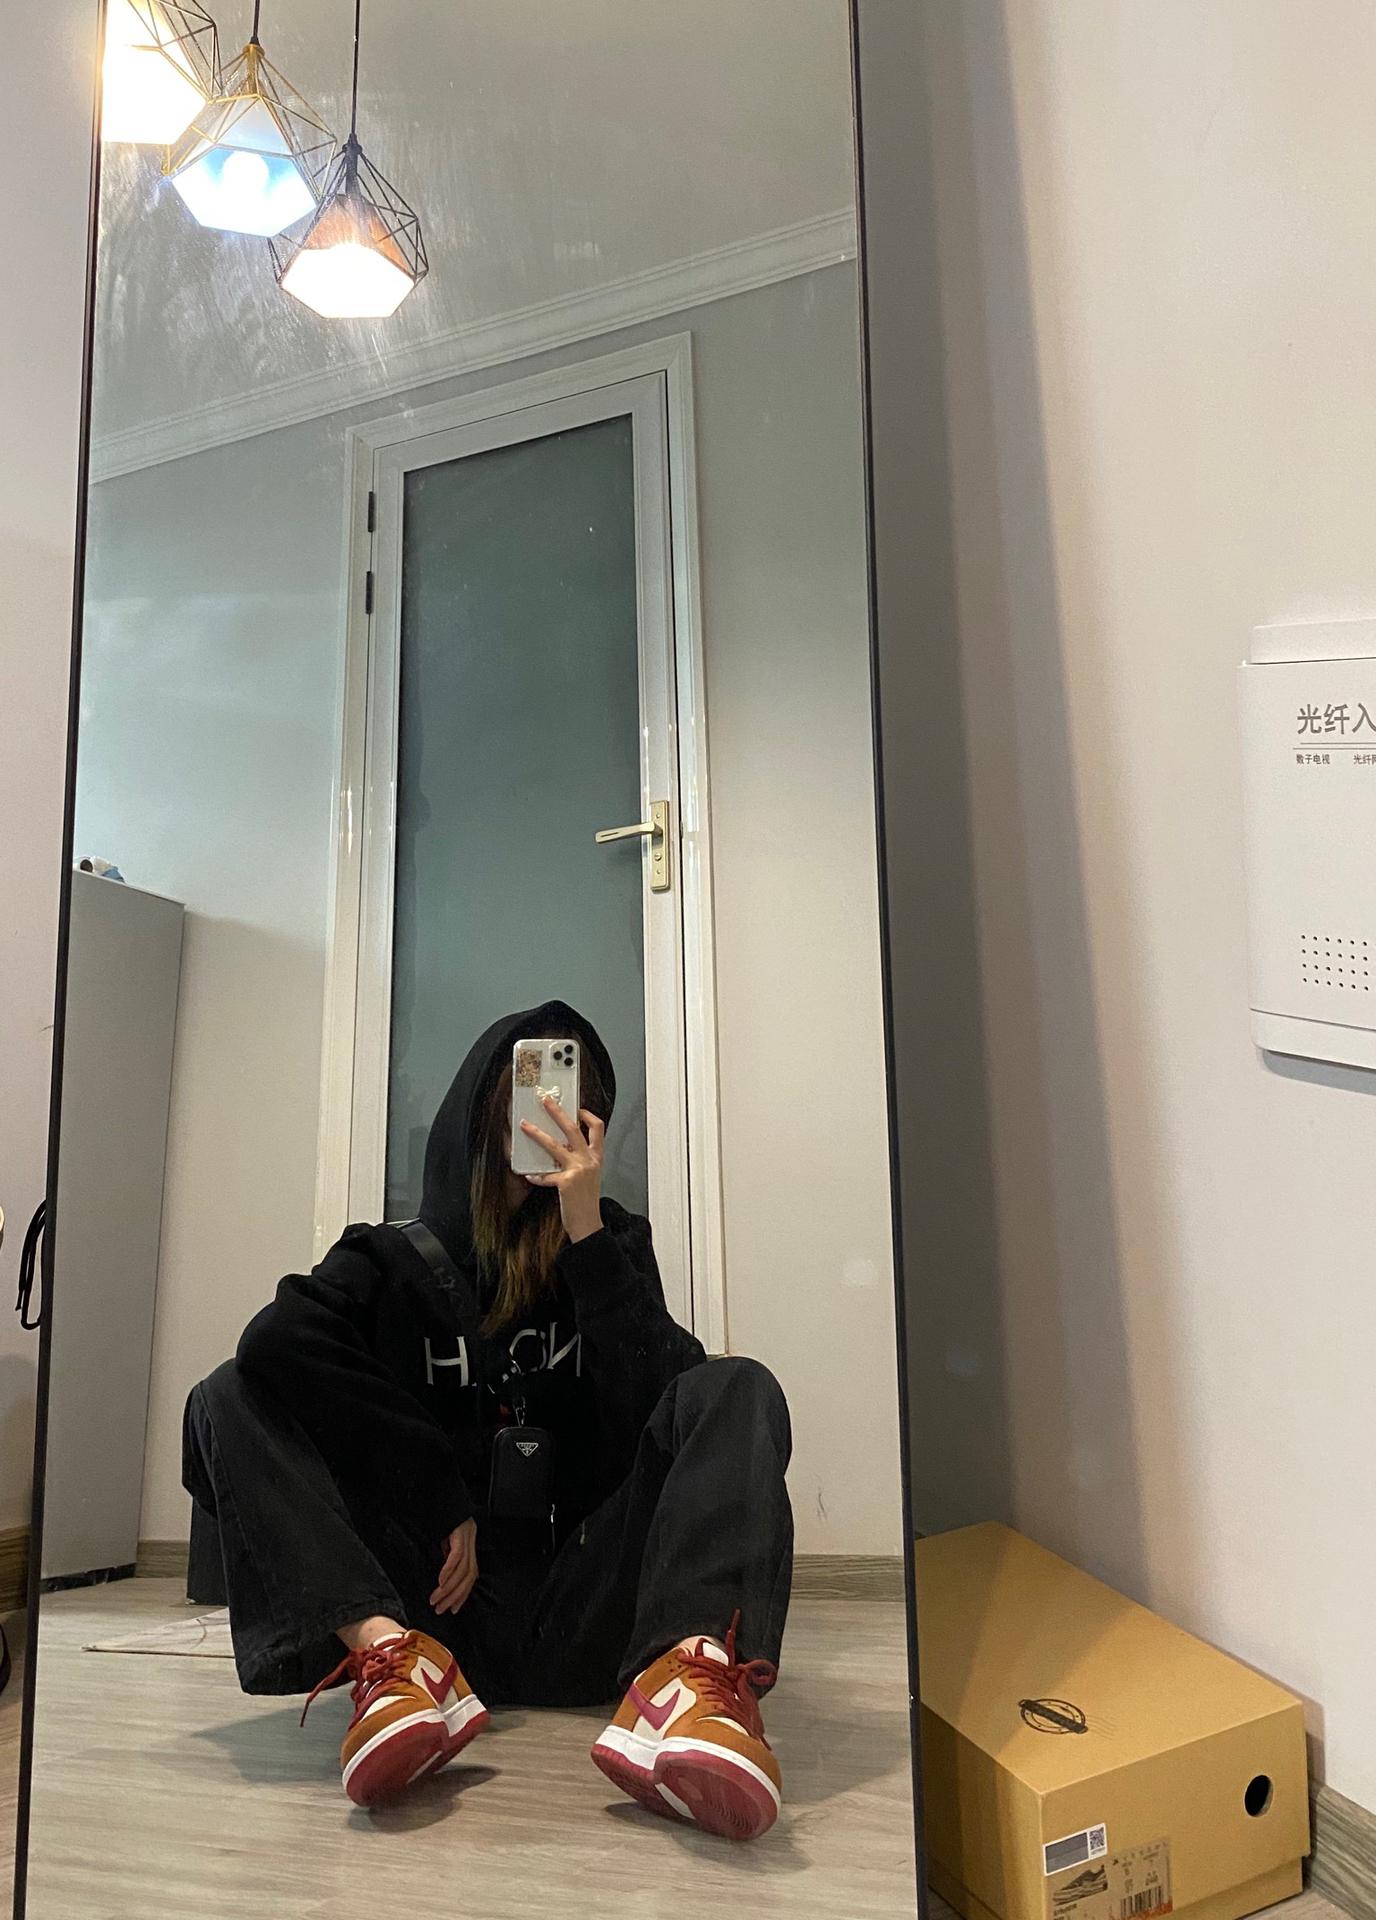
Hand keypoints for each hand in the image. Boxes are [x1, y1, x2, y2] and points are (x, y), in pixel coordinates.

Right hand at [431, 1518, 477, 1614]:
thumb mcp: (445, 1539)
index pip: (471, 1575)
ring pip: (463, 1570)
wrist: (445, 1493)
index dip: (463, 1594)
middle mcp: (471, 1542)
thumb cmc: (444, 1515)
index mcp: (469, 1545)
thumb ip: (447, 1555)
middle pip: (468, 1576)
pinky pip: (457, 1555)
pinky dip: (448, 1570)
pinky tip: (441, 1582)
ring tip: (436, 1599)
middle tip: (441, 1609)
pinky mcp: (460, 1532)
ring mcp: (468, 1537)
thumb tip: (443, 1576)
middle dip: (454, 1596)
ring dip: (449, 1588)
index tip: (454, 1609)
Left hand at [519, 1099, 604, 1242]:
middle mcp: (589, 1161)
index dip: (587, 1115)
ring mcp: (578, 1171)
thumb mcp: (590, 1176)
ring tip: (524, 1126)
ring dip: (537, 1134)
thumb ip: (580, 1160)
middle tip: (545, 1101)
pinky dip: (535, 1175)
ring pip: (554, 1146)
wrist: (589, 1224)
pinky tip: (528, 1175)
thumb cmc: (586, 1201)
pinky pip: (545, 1175)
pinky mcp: (565, 1183)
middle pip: (573, 1129)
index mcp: (596, 1157)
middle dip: (557, 1112)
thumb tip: (562, 1147)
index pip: (598, 1128)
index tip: (577, 1109)